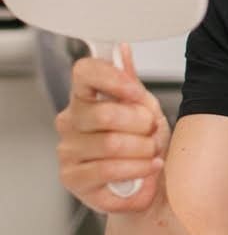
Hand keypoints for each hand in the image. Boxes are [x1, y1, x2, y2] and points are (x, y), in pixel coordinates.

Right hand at [54, 44, 168, 212]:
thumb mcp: (144, 109)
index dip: (114, 80)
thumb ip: (131, 82)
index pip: (85, 72)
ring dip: (144, 150)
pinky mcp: (72, 178)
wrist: (150, 184)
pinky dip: (138, 169)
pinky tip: (149, 168)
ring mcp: (68, 150)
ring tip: (152, 154)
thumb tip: (122, 50)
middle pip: (106, 114)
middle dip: (141, 125)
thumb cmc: (143, 146)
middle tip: (152, 133)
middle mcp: (70, 121)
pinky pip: (109, 170)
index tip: (136, 93)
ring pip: (111, 144)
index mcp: (85, 97)